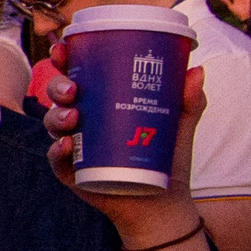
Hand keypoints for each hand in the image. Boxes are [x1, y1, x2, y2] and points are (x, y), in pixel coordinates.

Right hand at [38, 44, 208, 242]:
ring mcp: (74, 145)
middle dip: (58, 86)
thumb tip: (197, 71)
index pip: (77, 73)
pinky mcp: (70, 172)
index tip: (62, 48)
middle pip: (58, 96)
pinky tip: (68, 144)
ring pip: (53, 123)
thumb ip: (189, 99)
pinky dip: (57, 150)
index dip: (63, 59)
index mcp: (101, 100)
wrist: (163, 202)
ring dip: (56, 115)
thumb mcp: (179, 124)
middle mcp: (82, 119)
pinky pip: (55, 158)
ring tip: (74, 117)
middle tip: (73, 89)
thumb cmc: (167, 158)